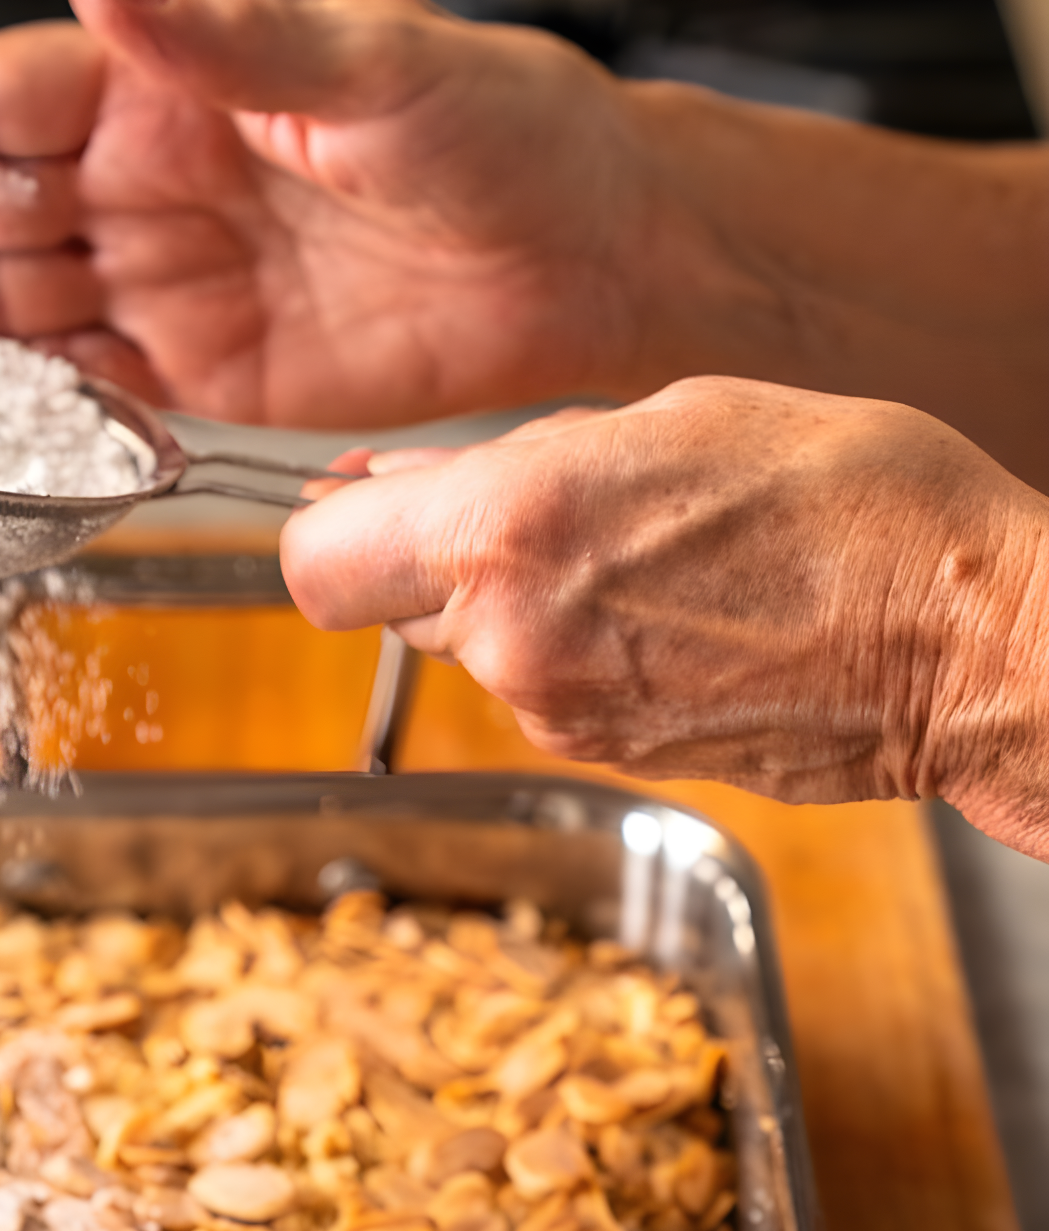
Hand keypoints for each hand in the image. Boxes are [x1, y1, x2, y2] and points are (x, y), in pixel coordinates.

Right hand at [0, 0, 1048, 478]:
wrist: (588, 260)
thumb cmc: (507, 133)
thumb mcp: (376, 66)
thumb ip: (233, 36)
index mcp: (170, 82)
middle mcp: (150, 178)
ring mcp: (170, 279)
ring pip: (3, 298)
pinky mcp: (206, 369)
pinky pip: (81, 382)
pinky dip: (3, 394)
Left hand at [282, 377, 1048, 855]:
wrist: (967, 645)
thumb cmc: (851, 505)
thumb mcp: (671, 418)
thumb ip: (509, 458)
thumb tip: (399, 483)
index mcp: (512, 533)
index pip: (318, 561)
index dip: (328, 528)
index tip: (359, 504)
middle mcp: (512, 641)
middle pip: (393, 604)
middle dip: (441, 558)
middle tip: (543, 511)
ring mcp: (554, 715)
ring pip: (471, 648)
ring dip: (515, 602)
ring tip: (633, 559)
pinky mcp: (601, 757)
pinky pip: (538, 690)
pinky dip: (568, 651)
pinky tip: (662, 614)